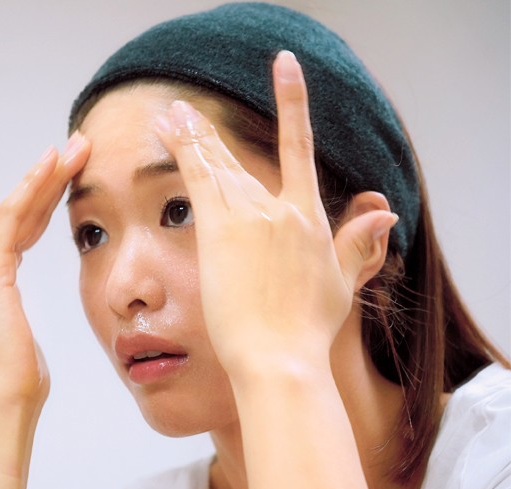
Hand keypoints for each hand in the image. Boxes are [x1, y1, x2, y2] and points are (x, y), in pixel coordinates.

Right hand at [0, 131, 89, 418]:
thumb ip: (18, 309)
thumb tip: (23, 316)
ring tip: (74, 147)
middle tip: (77, 145)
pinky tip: (50, 166)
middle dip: (46, 174)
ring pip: (14, 206)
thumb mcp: (24, 333)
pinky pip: (12, 219)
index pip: (13, 223)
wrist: (8, 404)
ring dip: (44, 174)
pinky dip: (30, 189)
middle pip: (16, 208)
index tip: (51, 163)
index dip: (32, 191)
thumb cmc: (20, 378)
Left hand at [155, 51, 396, 376]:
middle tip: (183, 110)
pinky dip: (182, 152)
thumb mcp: (342, 283)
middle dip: (209, 134)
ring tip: (168, 114)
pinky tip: (165, 133)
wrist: (279, 356)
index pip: (300, 149)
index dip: (293, 103)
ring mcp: (249, 217)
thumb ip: (356, 243)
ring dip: (190, 137)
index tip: (284, 69)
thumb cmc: (308, 329)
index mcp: (309, 217)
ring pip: (214, 164)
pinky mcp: (219, 230)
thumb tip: (387, 213)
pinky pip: (197, 180)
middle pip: (240, 158)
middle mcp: (279, 208)